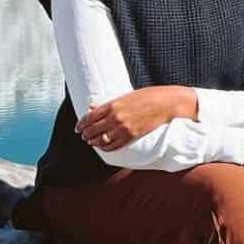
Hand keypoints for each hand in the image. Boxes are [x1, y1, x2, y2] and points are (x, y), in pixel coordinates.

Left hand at [76, 86, 196, 151]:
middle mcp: (116, 118)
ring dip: (93, 142)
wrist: (166, 103)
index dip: (81, 124)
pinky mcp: (132, 137)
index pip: (89, 117)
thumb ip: (107, 104)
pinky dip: (106, 148)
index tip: (78, 127)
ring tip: (90, 141)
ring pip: (101, 140)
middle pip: (93, 130)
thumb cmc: (147, 96)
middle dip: (85, 134)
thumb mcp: (125, 96)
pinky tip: (103, 147)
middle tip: (83, 135)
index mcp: (113, 105)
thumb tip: (92, 108)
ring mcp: (124, 128)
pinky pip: (114, 146)